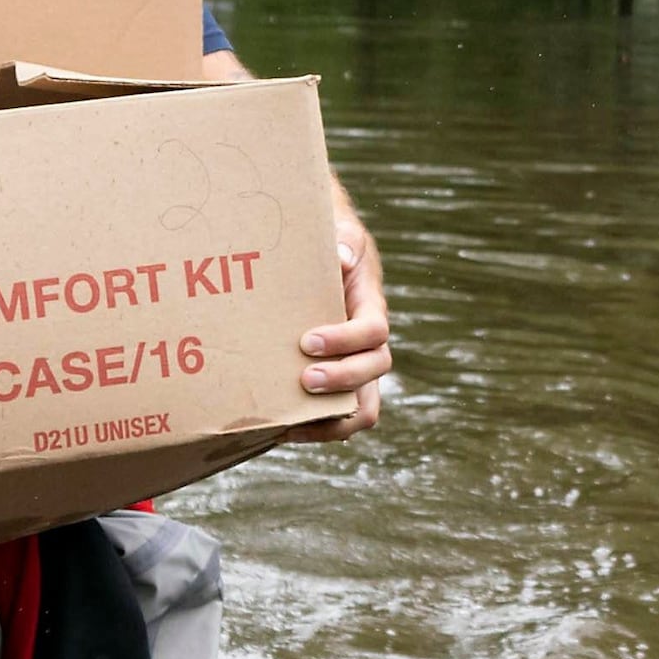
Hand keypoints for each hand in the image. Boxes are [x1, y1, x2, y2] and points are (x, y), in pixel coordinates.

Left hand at [301, 196, 393, 430]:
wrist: (323, 255)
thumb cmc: (330, 244)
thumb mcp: (341, 231)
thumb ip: (345, 240)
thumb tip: (342, 259)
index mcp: (370, 307)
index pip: (374, 331)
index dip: (346, 341)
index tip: (307, 341)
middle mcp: (368, 342)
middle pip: (375, 371)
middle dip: (343, 380)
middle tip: (305, 380)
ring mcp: (353, 365)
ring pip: (364, 406)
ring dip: (335, 419)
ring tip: (295, 424)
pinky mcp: (334, 382)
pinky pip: (338, 414)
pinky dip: (317, 427)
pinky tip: (282, 426)